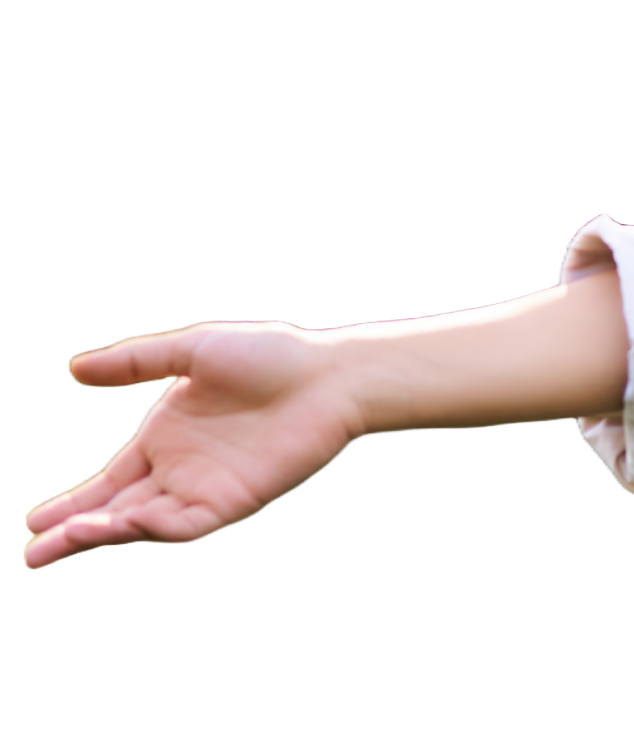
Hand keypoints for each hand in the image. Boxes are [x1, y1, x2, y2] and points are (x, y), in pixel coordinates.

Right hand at [25, 321, 365, 570]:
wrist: (329, 374)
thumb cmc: (269, 356)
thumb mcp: (191, 351)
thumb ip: (136, 361)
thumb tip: (74, 368)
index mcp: (164, 441)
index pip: (108, 482)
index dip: (71, 503)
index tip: (31, 521)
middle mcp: (180, 472)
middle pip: (115, 512)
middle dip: (73, 534)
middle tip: (30, 556)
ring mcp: (206, 490)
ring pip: (144, 524)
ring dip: (104, 534)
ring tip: (63, 539)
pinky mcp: (235, 502)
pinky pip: (186, 525)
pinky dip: (152, 530)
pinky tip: (122, 524)